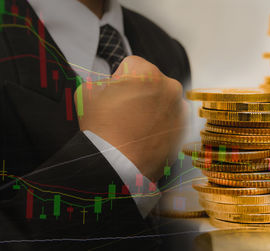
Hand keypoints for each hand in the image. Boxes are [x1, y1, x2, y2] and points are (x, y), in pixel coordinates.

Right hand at [75, 56, 187, 180]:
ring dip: (151, 108)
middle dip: (139, 92)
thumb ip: (100, 81)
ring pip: (162, 101)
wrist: (116, 166)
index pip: (131, 65)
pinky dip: (160, 125)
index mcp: (147, 72)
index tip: (113, 95)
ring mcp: (179, 110)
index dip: (119, 79)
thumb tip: (107, 85)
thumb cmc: (101, 129)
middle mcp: (170, 87)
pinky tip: (144, 137)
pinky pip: (170, 120)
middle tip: (124, 112)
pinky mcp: (183, 131)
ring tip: (134, 127)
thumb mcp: (86, 93)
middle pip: (151, 83)